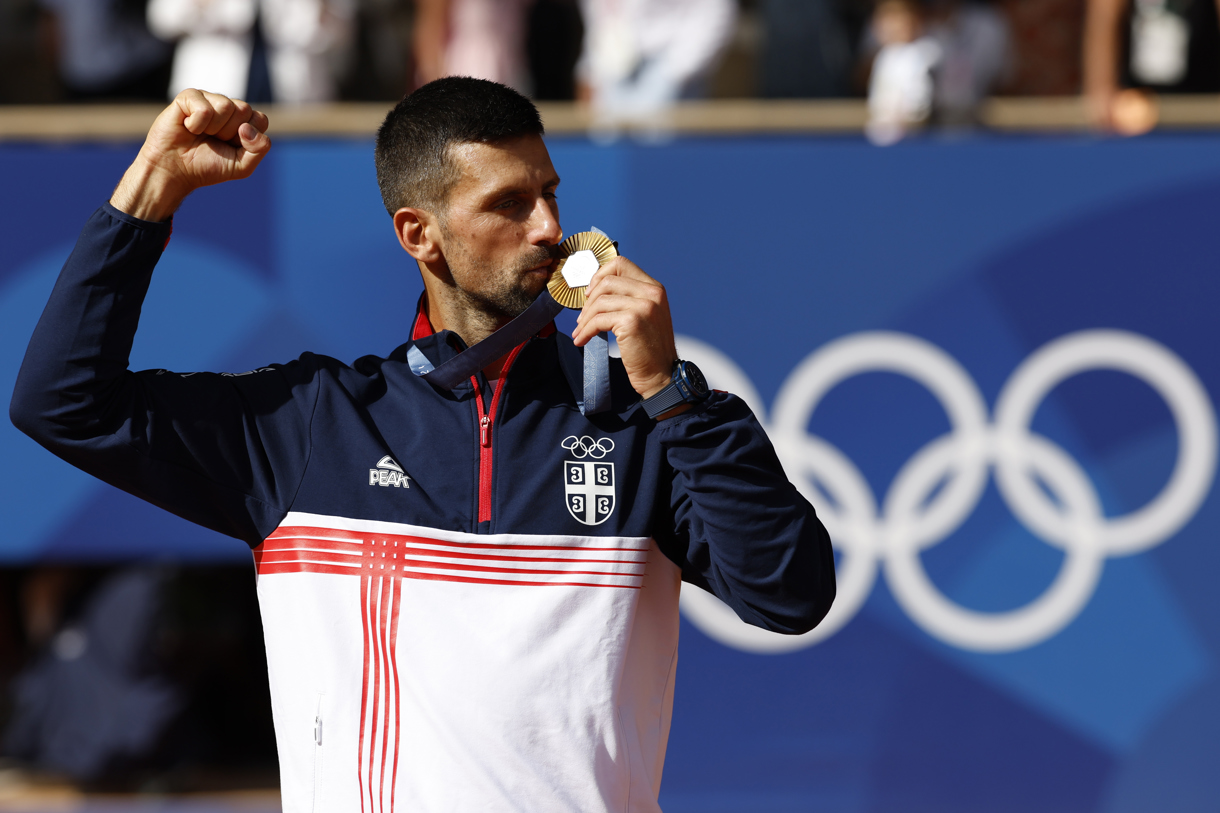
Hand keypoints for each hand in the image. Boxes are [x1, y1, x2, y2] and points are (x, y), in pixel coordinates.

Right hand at [110, 89, 270, 221]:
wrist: (174, 170)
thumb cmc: (207, 166)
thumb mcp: (242, 166)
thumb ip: (259, 148)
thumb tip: (248, 127)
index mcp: (242, 120)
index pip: (260, 119)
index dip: (248, 137)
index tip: (232, 146)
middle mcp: (226, 106)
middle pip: (244, 110)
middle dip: (230, 133)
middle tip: (213, 140)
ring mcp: (207, 99)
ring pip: (225, 106)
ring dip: (213, 128)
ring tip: (200, 134)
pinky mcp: (188, 97)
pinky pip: (204, 109)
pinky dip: (196, 125)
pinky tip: (187, 127)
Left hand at [572, 256, 677, 399]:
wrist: (662, 375)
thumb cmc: (650, 350)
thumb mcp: (646, 315)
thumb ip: (629, 298)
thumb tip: (596, 291)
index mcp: (654, 288)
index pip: (621, 264)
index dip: (600, 275)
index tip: (590, 293)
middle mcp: (651, 293)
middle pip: (607, 281)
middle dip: (589, 300)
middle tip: (583, 318)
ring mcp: (643, 306)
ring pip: (599, 301)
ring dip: (585, 318)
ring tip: (581, 331)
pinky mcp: (631, 321)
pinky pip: (598, 320)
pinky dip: (586, 330)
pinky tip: (583, 339)